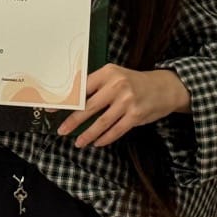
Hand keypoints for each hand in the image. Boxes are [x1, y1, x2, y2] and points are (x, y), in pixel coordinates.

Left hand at [56, 64, 190, 147]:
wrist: (165, 87)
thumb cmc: (134, 83)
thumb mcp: (115, 76)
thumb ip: (96, 86)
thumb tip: (71, 101)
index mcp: (107, 73)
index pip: (81, 87)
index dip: (65, 99)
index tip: (51, 108)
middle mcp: (116, 85)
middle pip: (89, 106)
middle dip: (72, 120)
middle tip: (61, 130)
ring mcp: (127, 101)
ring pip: (102, 122)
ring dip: (88, 134)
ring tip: (77, 142)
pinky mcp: (136, 115)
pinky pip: (116, 130)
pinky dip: (104, 138)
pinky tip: (96, 142)